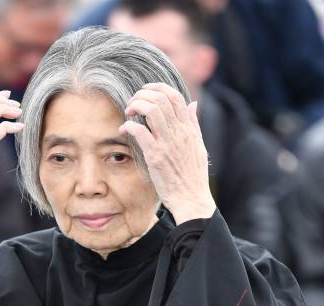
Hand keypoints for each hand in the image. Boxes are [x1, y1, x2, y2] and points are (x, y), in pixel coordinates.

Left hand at [119, 82, 215, 224]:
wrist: (191, 199)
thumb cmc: (193, 176)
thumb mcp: (199, 146)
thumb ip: (194, 124)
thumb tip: (193, 104)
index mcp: (189, 129)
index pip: (175, 97)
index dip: (158, 88)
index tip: (146, 91)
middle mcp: (179, 133)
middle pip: (162, 98)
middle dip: (143, 94)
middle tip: (133, 102)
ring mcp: (167, 144)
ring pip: (152, 110)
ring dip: (136, 105)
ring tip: (128, 111)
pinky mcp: (156, 157)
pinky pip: (140, 132)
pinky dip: (130, 126)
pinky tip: (124, 129)